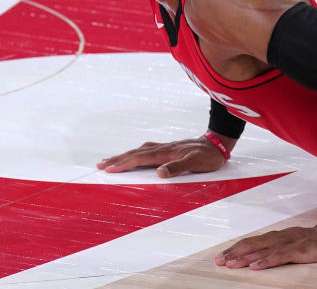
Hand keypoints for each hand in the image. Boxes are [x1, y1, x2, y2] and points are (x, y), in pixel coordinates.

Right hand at [96, 134, 232, 177]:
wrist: (216, 143)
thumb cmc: (207, 156)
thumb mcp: (196, 163)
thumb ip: (178, 168)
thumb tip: (159, 173)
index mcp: (165, 152)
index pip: (140, 159)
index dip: (124, 164)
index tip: (109, 169)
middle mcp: (161, 148)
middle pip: (135, 153)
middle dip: (117, 159)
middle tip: (100, 164)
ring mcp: (163, 147)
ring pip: (138, 151)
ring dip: (123, 156)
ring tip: (110, 161)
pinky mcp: (166, 149)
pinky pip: (145, 151)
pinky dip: (134, 154)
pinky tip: (132, 155)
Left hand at [214, 207, 316, 269]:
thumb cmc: (308, 241)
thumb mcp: (286, 244)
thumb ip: (272, 249)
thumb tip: (254, 257)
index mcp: (272, 237)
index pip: (249, 242)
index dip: (234, 249)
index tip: (220, 256)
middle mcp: (275, 238)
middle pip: (250, 245)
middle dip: (233, 253)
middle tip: (219, 260)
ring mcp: (285, 244)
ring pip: (260, 251)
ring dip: (244, 258)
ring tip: (231, 264)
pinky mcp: (296, 250)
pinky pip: (278, 256)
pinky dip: (265, 261)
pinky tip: (255, 267)